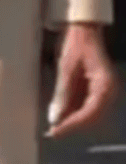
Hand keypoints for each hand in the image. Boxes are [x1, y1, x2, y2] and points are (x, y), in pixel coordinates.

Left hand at [46, 22, 117, 137]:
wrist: (84, 32)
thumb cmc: (76, 45)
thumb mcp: (66, 69)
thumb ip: (62, 94)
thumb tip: (55, 117)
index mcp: (106, 85)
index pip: (91, 113)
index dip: (73, 124)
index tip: (56, 131)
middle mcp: (110, 91)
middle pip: (92, 117)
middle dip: (73, 125)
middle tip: (53, 132)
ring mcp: (105, 92)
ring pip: (90, 114)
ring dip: (73, 121)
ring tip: (54, 125)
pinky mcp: (97, 91)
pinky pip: (87, 106)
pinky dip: (74, 112)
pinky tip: (60, 115)